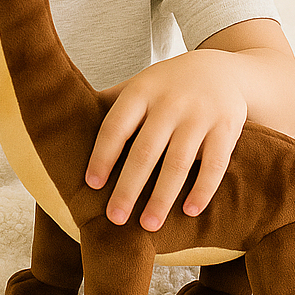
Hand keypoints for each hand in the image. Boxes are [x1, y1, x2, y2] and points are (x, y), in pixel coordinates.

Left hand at [85, 51, 247, 231]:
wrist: (221, 69)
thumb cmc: (167, 87)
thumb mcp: (140, 86)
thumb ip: (112, 106)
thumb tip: (67, 125)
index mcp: (141, 91)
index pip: (116, 126)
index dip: (102, 155)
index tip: (92, 184)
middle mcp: (169, 102)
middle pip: (145, 150)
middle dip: (128, 188)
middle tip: (114, 218)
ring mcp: (200, 115)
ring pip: (178, 163)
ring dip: (161, 197)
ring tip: (148, 225)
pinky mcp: (227, 128)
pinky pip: (214, 165)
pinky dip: (202, 190)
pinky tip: (189, 211)